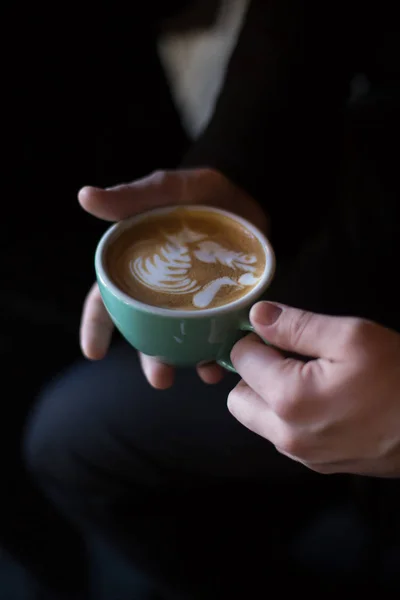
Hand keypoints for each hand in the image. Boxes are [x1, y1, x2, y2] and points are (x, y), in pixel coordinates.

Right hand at [79, 168, 267, 388]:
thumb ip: (130, 198)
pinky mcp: (225, 299)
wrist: (246, 190)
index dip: (97, 325)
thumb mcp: (164, 190)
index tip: (93, 353)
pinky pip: (222, 329)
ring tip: (204, 374)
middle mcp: (163, 288)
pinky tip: (230, 358)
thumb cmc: (196, 189)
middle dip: (152, 357)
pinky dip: (224, 345)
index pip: (108, 298)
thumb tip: (85, 197)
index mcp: (138, 266)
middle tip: (161, 379)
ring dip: (191, 359)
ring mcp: (195, 297)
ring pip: (185, 336)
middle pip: (149, 329)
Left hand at [228, 301, 399, 476]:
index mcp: (288, 400)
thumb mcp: (351, 337)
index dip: (256, 339)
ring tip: (308, 377)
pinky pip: (284, 436)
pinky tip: (324, 401)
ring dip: (269, 396)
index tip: (279, 333)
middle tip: (287, 356)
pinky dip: (290, 416)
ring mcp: (303, 455)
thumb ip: (296, 325)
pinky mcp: (319, 465)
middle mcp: (286, 435)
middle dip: (253, 373)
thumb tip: (258, 316)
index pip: (241, 359)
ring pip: (258, 420)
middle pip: (238, 398)